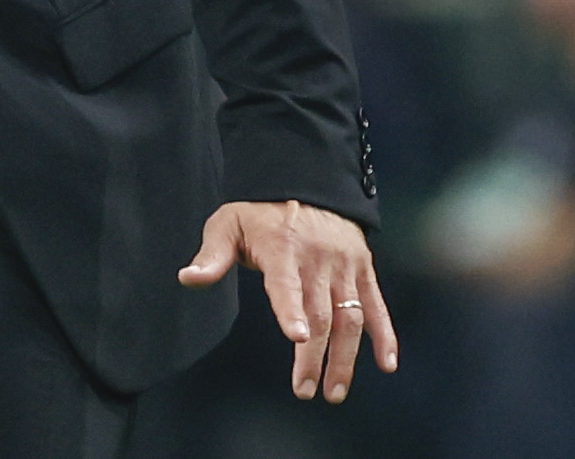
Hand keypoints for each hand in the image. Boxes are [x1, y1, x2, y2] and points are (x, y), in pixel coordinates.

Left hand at [180, 199, 396, 402]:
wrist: (307, 183)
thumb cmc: (260, 212)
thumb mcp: (229, 223)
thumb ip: (212, 256)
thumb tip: (188, 279)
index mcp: (282, 248)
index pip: (287, 283)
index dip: (291, 310)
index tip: (297, 337)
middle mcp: (318, 259)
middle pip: (320, 313)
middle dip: (314, 355)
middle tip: (305, 390)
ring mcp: (344, 266)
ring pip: (349, 317)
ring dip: (345, 358)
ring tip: (334, 391)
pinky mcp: (364, 270)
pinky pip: (376, 306)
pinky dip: (384, 335)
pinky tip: (386, 364)